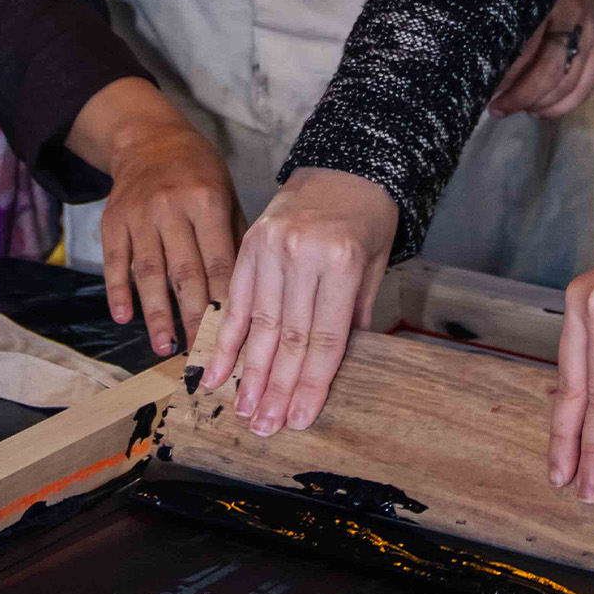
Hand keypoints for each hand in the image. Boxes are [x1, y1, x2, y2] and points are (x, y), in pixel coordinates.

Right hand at [70, 78, 242, 356]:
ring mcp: (139, 215)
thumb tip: (248, 293)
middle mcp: (171, 208)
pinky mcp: (112, 220)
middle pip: (185, 273)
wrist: (149, 139)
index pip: (219, 261)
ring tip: (166, 347)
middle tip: (203, 355)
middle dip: (196, 318)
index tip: (235, 336)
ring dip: (157, 314)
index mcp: (207, 201)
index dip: (226, 302)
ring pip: (149, 272)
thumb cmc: (199, 173)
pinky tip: (125, 318)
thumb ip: (235, 239)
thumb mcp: (226, 193)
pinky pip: (115, 261)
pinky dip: (118, 292)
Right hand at [202, 167, 399, 434]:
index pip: (324, 336)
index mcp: (341, 262)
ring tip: (243, 410)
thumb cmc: (368, 219)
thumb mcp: (375, 265)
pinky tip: (218, 369)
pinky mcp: (249, 243)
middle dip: (276, 388)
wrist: (345, 165)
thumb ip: (353, 314)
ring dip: (249, 372)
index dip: (311, 382)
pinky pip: (234, 297)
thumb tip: (331, 367)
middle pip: (287, 335)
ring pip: (257, 322)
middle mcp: (302, 255)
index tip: (299, 419)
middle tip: (265, 428)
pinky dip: (226, 337)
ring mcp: (270, 247)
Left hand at [488, 0, 593, 119]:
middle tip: (497, 108)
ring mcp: (592, 34)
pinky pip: (585, 87)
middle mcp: (574, 16)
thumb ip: (500, 21)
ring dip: (539, 104)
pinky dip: (562, 106)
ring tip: (514, 109)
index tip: (484, 90)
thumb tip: (479, 65)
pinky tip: (540, 111)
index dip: (506, 74)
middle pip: (550, 70)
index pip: (526, 47)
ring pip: (568, 83)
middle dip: (521, 96)